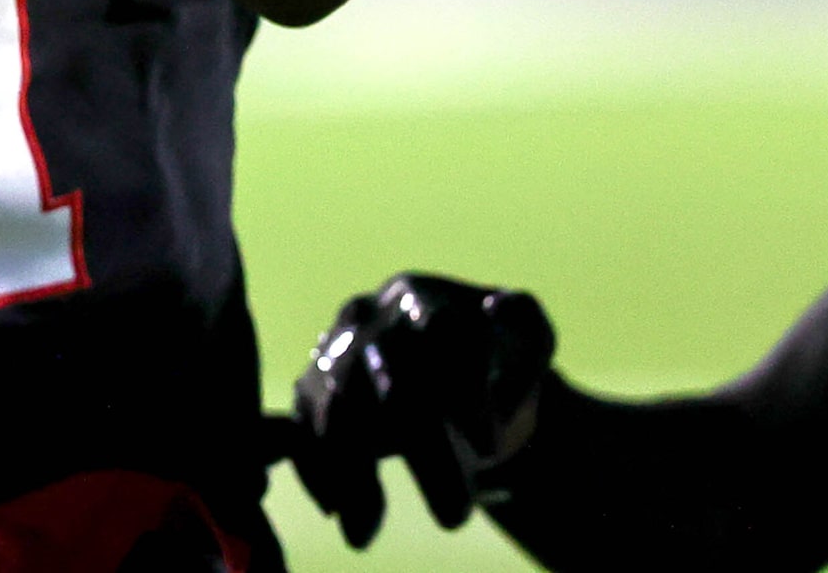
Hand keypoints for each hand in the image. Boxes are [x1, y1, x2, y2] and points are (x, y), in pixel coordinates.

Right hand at [287, 272, 555, 548]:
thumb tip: (495, 312)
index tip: (489, 447)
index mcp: (418, 296)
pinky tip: (338, 511)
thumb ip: (524, 319)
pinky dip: (313, 468)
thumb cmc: (496, 359)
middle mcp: (366, 318)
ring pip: (336, 407)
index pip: (437, 331)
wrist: (456, 379)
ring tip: (373, 531)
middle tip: (457, 517)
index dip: (463, 386)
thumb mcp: (526, 336)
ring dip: (354, 471)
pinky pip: (301, 427)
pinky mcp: (310, 391)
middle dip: (423, 451)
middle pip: (388, 378)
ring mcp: (333, 354)